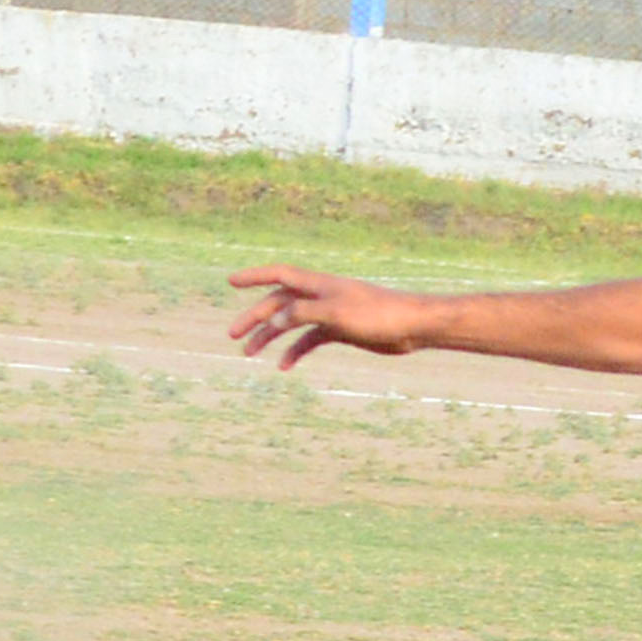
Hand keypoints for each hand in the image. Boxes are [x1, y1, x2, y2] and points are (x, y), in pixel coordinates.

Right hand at [228, 266, 429, 369]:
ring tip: (249, 353)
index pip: (278, 275)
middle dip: (254, 318)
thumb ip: (303, 313)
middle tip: (232, 335)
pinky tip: (283, 366)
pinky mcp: (339, 331)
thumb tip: (274, 319)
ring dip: (270, 337)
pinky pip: (309, 340)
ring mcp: (329, 314)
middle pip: (278, 304)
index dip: (254, 276)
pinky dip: (295, 351)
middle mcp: (320, 296)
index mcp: (318, 285)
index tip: (230, 281)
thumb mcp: (337, 313)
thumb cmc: (378, 314)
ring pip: (291, 324)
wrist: (411, 327)